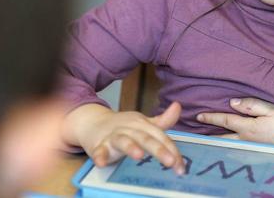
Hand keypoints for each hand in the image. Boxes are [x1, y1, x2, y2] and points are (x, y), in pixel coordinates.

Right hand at [63, 102, 184, 174]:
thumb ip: (162, 120)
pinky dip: (99, 156)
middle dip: (158, 149)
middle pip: (145, 138)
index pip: (160, 137)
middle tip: (170, 162)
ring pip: (123, 141)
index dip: (172, 150)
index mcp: (142, 124)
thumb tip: (178, 106)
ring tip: (139, 155)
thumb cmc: (123, 127)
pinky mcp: (98, 145)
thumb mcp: (143, 123)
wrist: (92, 122)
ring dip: (130, 147)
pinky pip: (98, 151)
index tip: (181, 166)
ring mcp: (113, 136)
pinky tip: (102, 162)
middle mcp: (129, 129)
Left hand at [196, 98, 273, 150]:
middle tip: (198, 131)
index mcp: (249, 128)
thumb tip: (232, 102)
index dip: (211, 117)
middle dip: (210, 133)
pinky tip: (229, 149)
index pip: (225, 121)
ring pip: (231, 146)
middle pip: (224, 136)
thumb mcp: (273, 109)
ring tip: (209, 139)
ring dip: (219, 141)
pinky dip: (231, 149)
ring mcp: (255, 150)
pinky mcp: (262, 155)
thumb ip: (251, 105)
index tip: (198, 116)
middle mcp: (248, 141)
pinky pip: (241, 152)